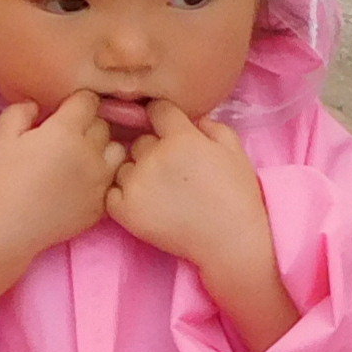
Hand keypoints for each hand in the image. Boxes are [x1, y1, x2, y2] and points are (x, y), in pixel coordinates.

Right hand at [0, 91, 126, 266]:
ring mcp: (102, 179)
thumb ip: (21, 111)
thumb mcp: (2, 136)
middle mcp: (92, 152)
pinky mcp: (104, 202)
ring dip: (103, 148)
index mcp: (66, 131)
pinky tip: (82, 181)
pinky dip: (103, 175)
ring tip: (83, 157)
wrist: (9, 226)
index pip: (88, 100)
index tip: (65, 109)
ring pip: (118, 151)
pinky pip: (113, 179)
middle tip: (67, 135)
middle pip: (103, 124)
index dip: (76, 101)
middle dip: (88, 124)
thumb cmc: (2, 178)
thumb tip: (38, 105)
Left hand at [106, 101, 290, 348]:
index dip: (164, 120)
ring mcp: (135, 183)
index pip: (157, 110)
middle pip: (140, 142)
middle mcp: (153, 156)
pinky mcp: (123, 209)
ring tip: (164, 195)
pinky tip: (149, 207)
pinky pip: (113, 193)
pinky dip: (125, 198)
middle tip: (174, 174)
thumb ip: (211, 126)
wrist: (232, 241)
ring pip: (125, 167)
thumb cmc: (238, 196)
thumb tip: (191, 118)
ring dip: (138, 175)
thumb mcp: (235, 152)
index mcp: (181, 138)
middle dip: (153, 152)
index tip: (169, 133)